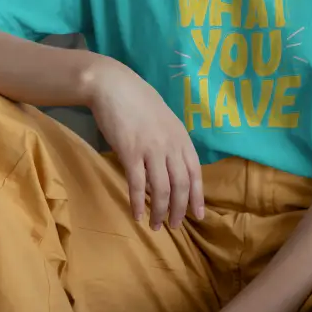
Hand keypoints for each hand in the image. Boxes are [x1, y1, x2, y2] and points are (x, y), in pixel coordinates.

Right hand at [86, 56, 204, 229]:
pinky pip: (137, 184)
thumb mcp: (164, 120)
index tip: (198, 215)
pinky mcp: (130, 152)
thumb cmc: (138, 101)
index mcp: (181, 136)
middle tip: (174, 225)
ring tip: (156, 225)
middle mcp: (170, 144)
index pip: (195, 172)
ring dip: (160, 211)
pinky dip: (138, 203)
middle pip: (181, 185)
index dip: (198, 196)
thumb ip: (171, 143)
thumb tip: (171, 169)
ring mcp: (151, 148)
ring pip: (161, 189)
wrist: (114, 86)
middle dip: (179, 209)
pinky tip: (137, 214)